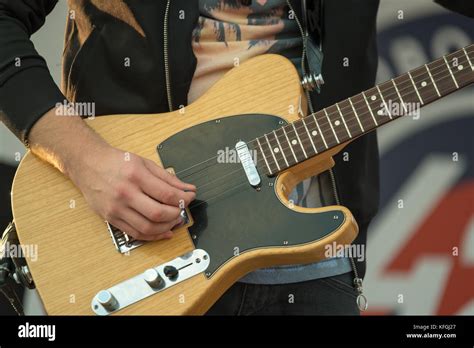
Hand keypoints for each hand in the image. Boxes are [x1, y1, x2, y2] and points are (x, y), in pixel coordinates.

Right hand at [68, 146, 195, 240]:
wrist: (88, 164)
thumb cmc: (116, 162)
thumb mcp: (145, 163)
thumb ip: (168, 178)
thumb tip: (188, 189)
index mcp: (136, 175)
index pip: (166, 194)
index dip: (183, 199)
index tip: (190, 198)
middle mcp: (125, 193)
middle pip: (158, 213)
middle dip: (177, 215)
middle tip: (183, 210)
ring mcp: (116, 208)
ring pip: (147, 227)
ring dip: (166, 227)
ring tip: (174, 221)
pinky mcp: (110, 218)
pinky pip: (135, 233)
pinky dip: (152, 236)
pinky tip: (163, 232)